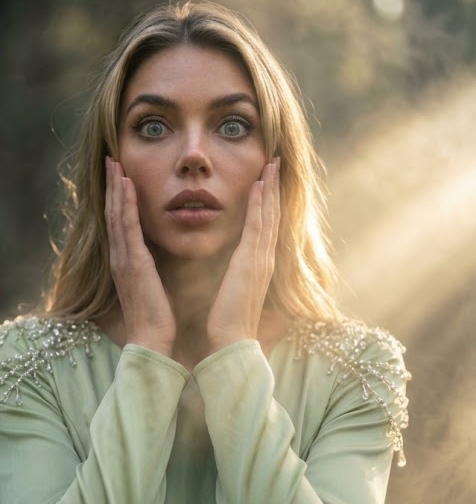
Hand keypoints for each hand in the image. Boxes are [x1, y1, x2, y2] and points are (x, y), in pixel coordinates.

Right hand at [105, 157, 175, 355]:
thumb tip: (158, 255)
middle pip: (112, 213)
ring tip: (115, 163)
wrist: (151, 341)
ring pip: (116, 215)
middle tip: (111, 159)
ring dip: (116, 187)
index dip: (117, 198)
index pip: (119, 223)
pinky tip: (126, 185)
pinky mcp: (133, 263)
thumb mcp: (153, 286)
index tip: (119, 175)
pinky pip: (127, 227)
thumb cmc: (156, 319)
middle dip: (112, 185)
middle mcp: (119, 257)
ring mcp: (123, 259)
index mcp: (125, 263)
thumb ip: (151, 268)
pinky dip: (125, 205)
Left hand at [207, 158, 279, 352]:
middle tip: (274, 161)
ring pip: (269, 215)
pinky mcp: (252, 262)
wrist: (231, 342)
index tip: (267, 180)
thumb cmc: (228, 323)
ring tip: (270, 164)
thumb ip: (234, 276)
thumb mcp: (232, 291)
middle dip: (273, 188)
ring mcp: (261, 259)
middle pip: (272, 215)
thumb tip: (230, 268)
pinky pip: (257, 226)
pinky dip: (260, 204)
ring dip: (270, 188)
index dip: (268, 202)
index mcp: (258, 265)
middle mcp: (264, 259)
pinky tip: (259, 185)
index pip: (265, 227)